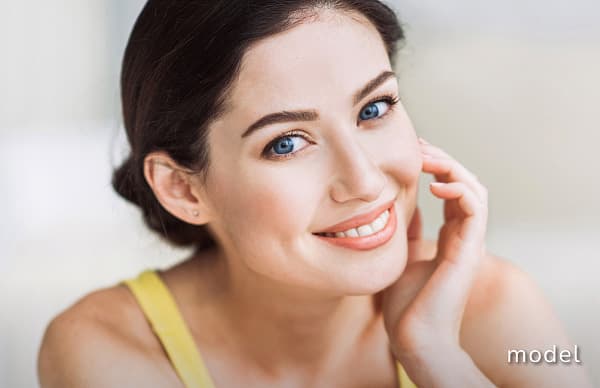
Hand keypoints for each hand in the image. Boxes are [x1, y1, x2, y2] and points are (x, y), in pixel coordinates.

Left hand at [382, 137, 488, 361]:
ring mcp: (469, 242)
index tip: (410, 151)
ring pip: (474, 189)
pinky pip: (475, 208)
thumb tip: (398, 207)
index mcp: (449, 237)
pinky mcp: (469, 250)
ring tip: (425, 158)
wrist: (414, 337)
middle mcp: (463, 236)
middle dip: (442, 159)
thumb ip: (407, 232)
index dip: (434, 167)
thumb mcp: (400, 257)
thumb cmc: (405, 305)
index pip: (450, 190)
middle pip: (464, 183)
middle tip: (417, 144)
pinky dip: (460, 189)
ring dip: (452, 167)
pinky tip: (436, 184)